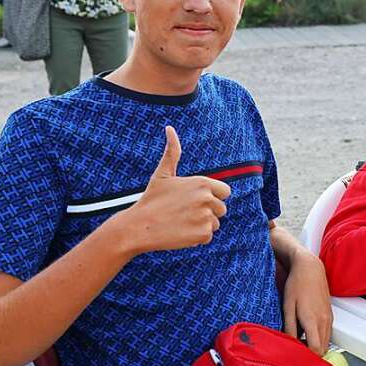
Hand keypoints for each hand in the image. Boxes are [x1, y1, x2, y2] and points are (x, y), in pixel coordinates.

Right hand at [126, 126, 230, 252]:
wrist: (139, 227)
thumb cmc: (151, 199)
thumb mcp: (162, 174)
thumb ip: (172, 152)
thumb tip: (169, 128)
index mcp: (202, 183)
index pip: (226, 191)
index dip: (213, 196)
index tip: (195, 200)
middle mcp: (207, 199)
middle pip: (221, 209)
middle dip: (207, 212)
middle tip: (184, 213)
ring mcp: (206, 217)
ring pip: (215, 223)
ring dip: (202, 225)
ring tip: (181, 222)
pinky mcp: (202, 234)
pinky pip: (208, 236)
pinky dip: (196, 238)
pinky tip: (180, 232)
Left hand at [282, 250, 332, 355]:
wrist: (310, 269)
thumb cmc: (296, 285)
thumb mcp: (287, 306)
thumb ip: (289, 327)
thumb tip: (289, 344)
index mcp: (312, 320)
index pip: (315, 349)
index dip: (306, 358)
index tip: (295, 357)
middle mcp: (324, 321)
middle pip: (322, 350)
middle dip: (311, 356)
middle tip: (296, 353)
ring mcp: (329, 318)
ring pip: (326, 343)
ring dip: (315, 348)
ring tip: (300, 344)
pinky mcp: (330, 315)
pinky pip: (327, 334)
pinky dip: (319, 339)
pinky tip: (307, 335)